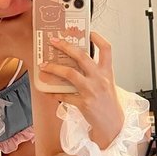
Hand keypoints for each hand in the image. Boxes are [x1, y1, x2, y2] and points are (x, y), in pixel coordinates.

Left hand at [38, 31, 123, 148]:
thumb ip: (95, 72)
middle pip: (82, 57)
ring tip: (43, 65)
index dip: (98, 38)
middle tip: (54, 41)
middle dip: (66, 46)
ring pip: (70, 74)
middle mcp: (100, 79)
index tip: (88, 31)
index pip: (106, 49)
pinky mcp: (83, 103)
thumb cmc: (108, 103)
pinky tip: (48, 90)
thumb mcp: (106, 83)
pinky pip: (65, 95)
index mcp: (107, 72)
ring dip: (54, 68)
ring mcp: (91, 91)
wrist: (113, 124)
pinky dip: (54, 92)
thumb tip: (76, 61)